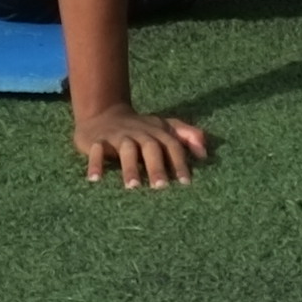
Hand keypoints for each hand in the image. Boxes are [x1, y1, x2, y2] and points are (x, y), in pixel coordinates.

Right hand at [72, 102, 210, 187]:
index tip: (185, 183)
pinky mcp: (97, 140)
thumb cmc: (140, 128)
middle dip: (156, 166)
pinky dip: (95, 163)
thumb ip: (187, 136)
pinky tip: (95, 180)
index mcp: (157, 131)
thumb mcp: (164, 127)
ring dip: (129, 167)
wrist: (103, 113)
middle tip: (161, 188)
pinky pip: (96, 150)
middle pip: (150, 147)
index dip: (179, 162)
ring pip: (126, 148)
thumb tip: (206, 153)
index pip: (172, 145)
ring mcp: (118, 135)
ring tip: (133, 187)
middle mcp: (139, 132)